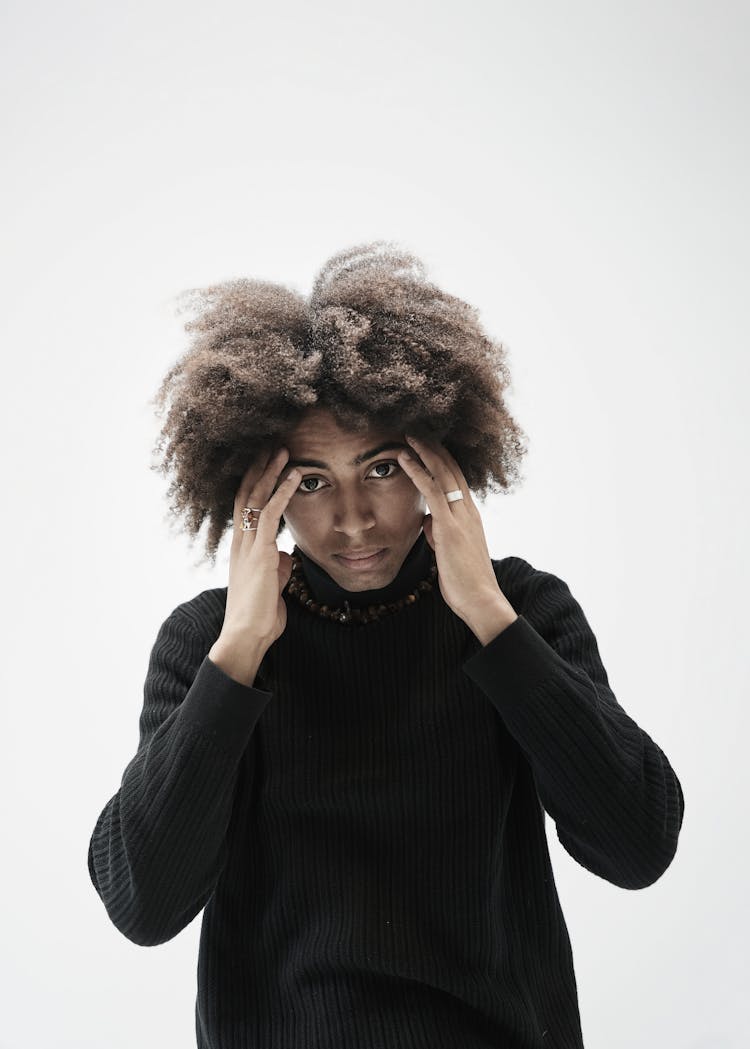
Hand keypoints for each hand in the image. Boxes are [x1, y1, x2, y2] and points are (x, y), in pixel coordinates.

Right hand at [221, 447, 300, 647]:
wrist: (247, 635)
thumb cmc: (259, 614)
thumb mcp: (271, 584)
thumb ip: (277, 566)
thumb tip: (286, 556)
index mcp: (243, 547)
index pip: (246, 505)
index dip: (255, 481)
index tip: (266, 461)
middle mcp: (242, 541)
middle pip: (247, 493)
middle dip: (259, 468)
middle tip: (271, 444)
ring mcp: (249, 546)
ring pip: (257, 498)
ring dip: (271, 472)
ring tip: (283, 450)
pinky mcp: (260, 553)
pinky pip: (271, 515)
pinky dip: (283, 492)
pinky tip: (294, 475)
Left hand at [397, 435, 516, 630]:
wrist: (480, 599)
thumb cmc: (465, 581)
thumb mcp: (449, 552)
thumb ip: (439, 533)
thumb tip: (427, 521)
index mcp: (470, 516)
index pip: (456, 478)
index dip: (442, 459)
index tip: (428, 444)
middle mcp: (468, 510)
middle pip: (451, 468)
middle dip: (434, 447)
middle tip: (418, 429)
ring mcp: (461, 516)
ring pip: (443, 472)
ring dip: (425, 450)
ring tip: (409, 434)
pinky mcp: (450, 526)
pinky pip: (433, 491)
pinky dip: (418, 471)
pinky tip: (405, 458)